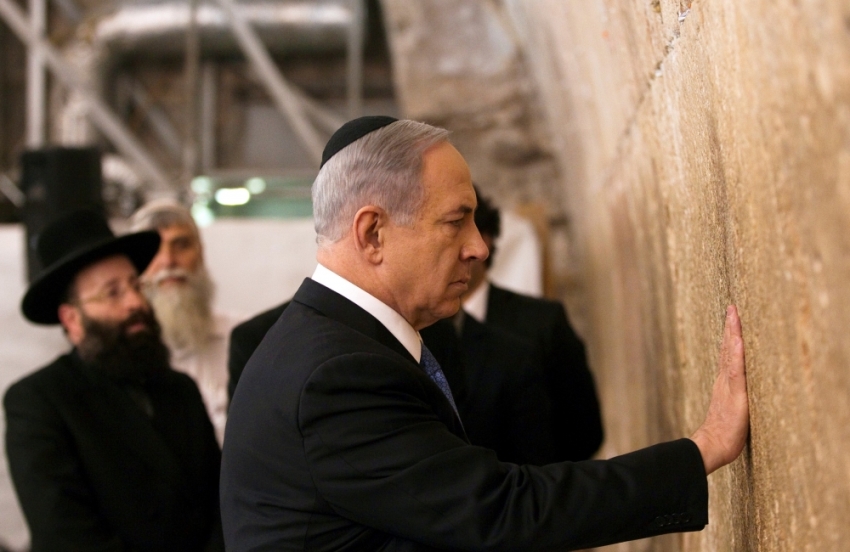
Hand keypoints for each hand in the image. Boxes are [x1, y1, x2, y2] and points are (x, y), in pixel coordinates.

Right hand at [690, 305, 748, 473]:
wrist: (712, 446)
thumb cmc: (723, 435)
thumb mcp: (731, 411)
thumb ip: (732, 398)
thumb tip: (737, 392)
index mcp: (725, 383)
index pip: (729, 354)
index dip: (731, 336)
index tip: (732, 317)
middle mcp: (725, 380)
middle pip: (728, 349)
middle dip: (731, 327)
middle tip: (732, 307)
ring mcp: (729, 386)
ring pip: (732, 355)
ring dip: (733, 333)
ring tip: (734, 315)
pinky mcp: (735, 395)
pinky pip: (736, 370)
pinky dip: (736, 354)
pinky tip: (737, 340)